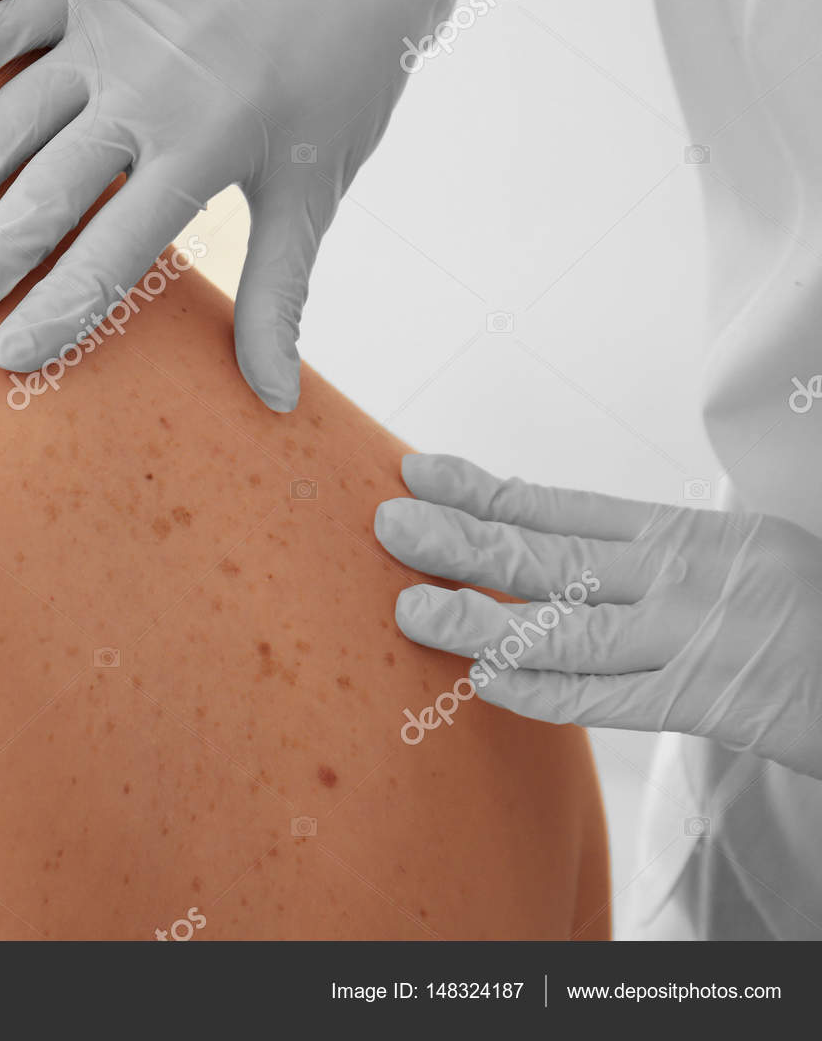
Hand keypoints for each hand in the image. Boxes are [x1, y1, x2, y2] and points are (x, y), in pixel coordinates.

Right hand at [0, 0, 458, 410]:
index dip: (57, 309)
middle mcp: (152, 87)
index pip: (115, 249)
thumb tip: (274, 404)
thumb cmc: (335, 86)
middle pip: (45, 192)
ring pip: (11, 118)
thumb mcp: (314, 194)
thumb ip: (277, 297)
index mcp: (209, 144)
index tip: (2, 360)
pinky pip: (17, 18)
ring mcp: (117, 33)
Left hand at [374, 454, 821, 779]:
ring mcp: (696, 636)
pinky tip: (485, 680)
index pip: (562, 508)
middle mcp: (685, 574)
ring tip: (413, 608)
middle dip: (463, 540)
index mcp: (688, 533)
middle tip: (390, 525)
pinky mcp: (712, 699)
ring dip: (483, 619)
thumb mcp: (736, 560)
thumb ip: (649, 559)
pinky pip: (610, 698)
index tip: (419, 471)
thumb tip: (554, 555)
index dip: (484, 491)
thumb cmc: (809, 618)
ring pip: (567, 626)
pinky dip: (544, 690)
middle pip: (551, 556)